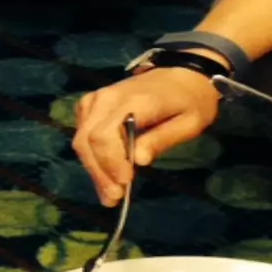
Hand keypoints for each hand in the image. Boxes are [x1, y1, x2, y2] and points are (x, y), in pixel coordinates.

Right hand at [72, 68, 220, 206]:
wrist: (183, 73)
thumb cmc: (190, 101)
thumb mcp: (190, 123)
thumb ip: (162, 140)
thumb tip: (138, 161)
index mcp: (135, 101)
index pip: (106, 134)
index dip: (110, 162)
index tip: (124, 184)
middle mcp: (109, 97)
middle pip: (87, 138)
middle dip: (98, 172)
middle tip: (113, 198)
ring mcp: (97, 98)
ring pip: (81, 137)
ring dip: (93, 168)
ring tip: (109, 192)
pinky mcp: (93, 102)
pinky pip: (82, 131)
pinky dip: (91, 155)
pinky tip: (105, 172)